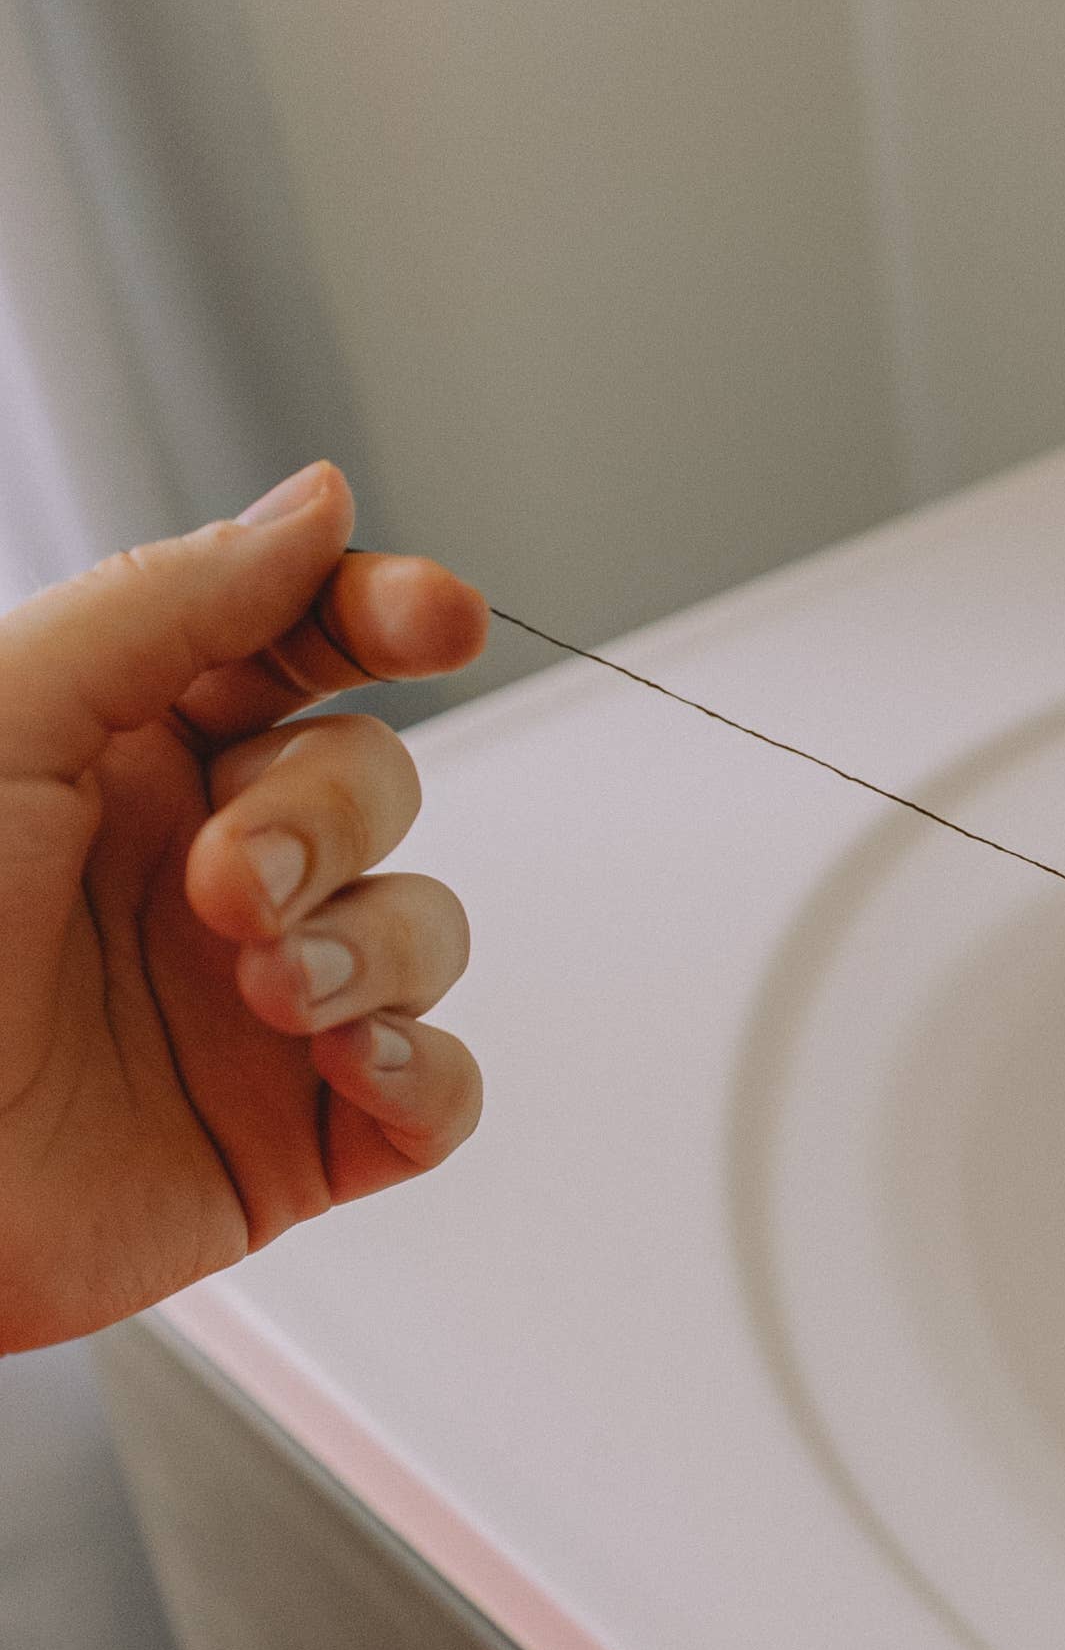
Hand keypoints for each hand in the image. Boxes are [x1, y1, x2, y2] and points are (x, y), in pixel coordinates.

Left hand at [0, 461, 488, 1352]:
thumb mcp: (6, 723)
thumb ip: (169, 602)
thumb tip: (317, 510)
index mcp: (124, 758)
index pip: (298, 648)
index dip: (381, 617)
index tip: (434, 620)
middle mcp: (203, 872)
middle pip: (375, 784)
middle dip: (329, 822)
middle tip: (229, 884)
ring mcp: (258, 1006)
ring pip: (421, 929)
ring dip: (371, 950)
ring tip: (267, 993)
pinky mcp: (292, 1139)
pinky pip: (437, 1091)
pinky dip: (425, 1074)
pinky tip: (349, 1063)